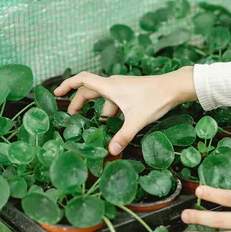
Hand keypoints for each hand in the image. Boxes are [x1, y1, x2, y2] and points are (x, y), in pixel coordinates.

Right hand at [54, 66, 196, 154]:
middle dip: (79, 104)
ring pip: (105, 100)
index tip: (56, 93)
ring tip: (98, 130)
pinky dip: (112, 112)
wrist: (174, 87)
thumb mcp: (137, 120)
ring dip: (100, 113)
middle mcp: (113, 85)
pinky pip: (115, 101)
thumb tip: (110, 151)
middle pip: (89, 92)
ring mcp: (122, 88)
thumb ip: (123, 136)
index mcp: (110, 87)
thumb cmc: (154, 99)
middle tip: (73, 118)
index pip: (82, 80)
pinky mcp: (130, 92)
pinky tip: (116, 125)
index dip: (67, 85)